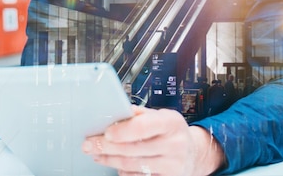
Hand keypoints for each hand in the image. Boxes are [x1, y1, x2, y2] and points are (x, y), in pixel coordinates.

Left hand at [82, 106, 224, 175]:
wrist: (193, 153)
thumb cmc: (171, 131)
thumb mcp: (161, 116)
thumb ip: (140, 114)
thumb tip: (115, 111)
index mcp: (172, 122)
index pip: (144, 126)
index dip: (122, 130)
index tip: (106, 132)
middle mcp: (175, 144)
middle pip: (133, 148)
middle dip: (107, 147)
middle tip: (90, 144)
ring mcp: (173, 165)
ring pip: (132, 165)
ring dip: (110, 160)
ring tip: (97, 154)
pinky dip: (123, 172)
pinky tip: (114, 165)